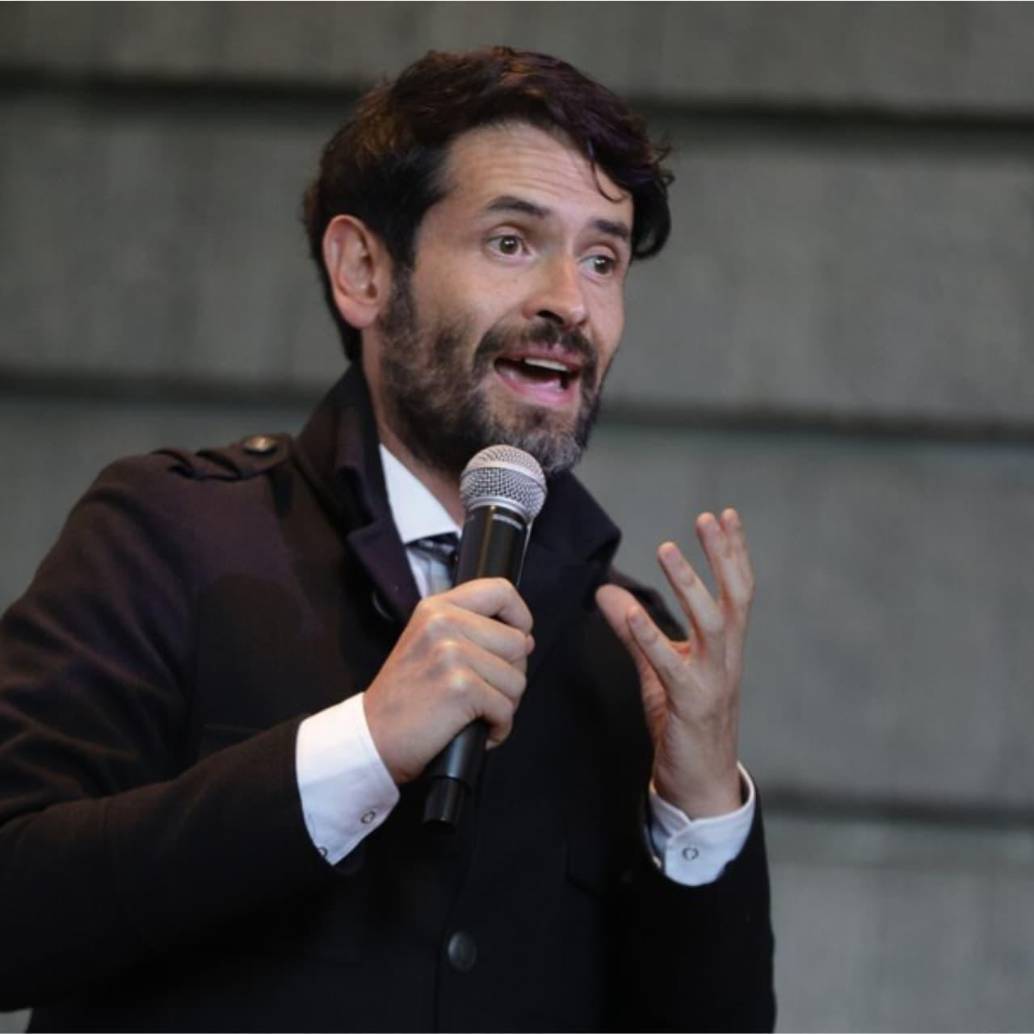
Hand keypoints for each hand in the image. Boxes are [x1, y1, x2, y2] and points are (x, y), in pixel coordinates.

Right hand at [363, 578, 534, 784]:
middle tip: (482, 691)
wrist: (373, 738)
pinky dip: (498, 728)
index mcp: (436, 608)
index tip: (516, 639)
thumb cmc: (405, 698)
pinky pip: (506, 709)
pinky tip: (475, 729)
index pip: (500, 590)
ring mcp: (452, 654)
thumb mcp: (428, 643)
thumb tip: (525, 639)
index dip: (519, 617)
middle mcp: (443, 623)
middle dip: (511, 674)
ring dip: (504, 704)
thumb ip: (471, 630)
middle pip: (518, 643)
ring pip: (517, 679)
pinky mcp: (460, 688)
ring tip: (473, 711)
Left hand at [596, 509, 753, 817]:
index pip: (737, 590)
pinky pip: (670, 665)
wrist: (701, 782)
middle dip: (723, 555)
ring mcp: (712, 680)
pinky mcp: (691, 703)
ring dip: (689, 584)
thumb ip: (636, 630)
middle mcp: (726, 658)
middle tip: (708, 518)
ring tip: (668, 548)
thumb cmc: (685, 721)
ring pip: (710, 624)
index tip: (727, 515)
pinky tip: (631, 613)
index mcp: (725, 647)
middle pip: (734, 597)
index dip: (733, 552)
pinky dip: (650, 636)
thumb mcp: (660, 668)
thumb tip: (607, 592)